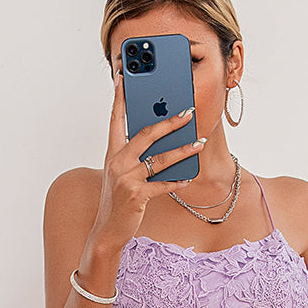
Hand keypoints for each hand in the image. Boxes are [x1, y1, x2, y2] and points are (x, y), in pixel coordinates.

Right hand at [90, 73, 204, 250]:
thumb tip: (160, 142)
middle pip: (146, 134)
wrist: (108, 230)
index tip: (124, 77)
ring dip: (183, 150)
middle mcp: (117, 162)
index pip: (115, 119)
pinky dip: (177, 180)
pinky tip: (188, 176)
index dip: (120, 98)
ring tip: (199, 142)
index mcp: (112, 153)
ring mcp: (126, 179)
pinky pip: (162, 184)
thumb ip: (134, 157)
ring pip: (159, 159)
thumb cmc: (117, 200)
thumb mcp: (121, 174)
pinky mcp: (136, 195)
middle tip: (187, 113)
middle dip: (169, 122)